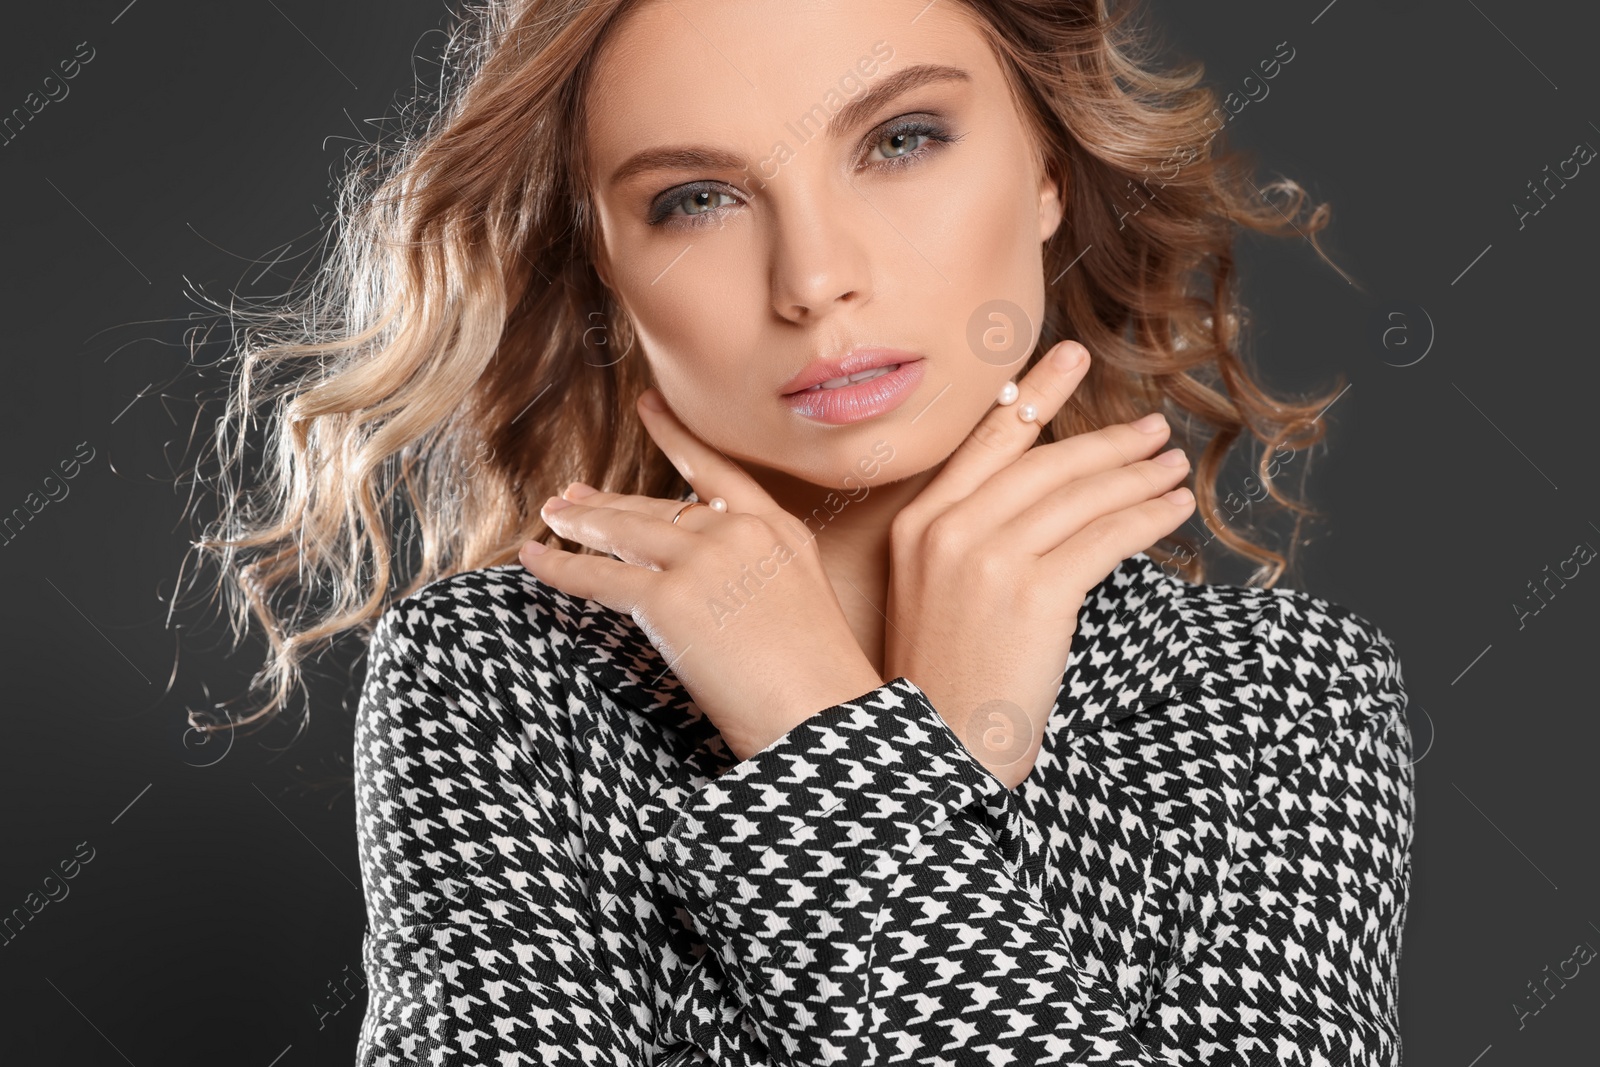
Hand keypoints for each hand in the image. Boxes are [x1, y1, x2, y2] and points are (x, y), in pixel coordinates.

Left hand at [518, 388, 883, 761]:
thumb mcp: (802, 606)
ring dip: (580, 523)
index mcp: (782, 531)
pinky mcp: (669, 598)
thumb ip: (758, 578)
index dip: (676, 438)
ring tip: (550, 517)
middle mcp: (742, 532)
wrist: (825, 717)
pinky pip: (599, 578)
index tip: (648, 408)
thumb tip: (712, 583)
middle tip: (573, 495)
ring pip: (625, 532)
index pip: (718, 472)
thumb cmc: (819, 685)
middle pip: (660, 505)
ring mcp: (703, 560)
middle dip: (611, 500)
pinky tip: (534, 561)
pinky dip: (560, 568)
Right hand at [883, 340, 1195, 788]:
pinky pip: (1106, 538)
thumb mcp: (933, 595)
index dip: (1035, 392)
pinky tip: (1171, 511)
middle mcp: (949, 530)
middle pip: (1046, 463)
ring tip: (1172, 468)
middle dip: (1109, 442)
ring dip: (1138, 477)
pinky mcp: (1035, 595)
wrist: (934, 750)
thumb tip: (1043, 502)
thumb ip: (969, 541)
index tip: (1070, 355)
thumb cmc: (941, 681)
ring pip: (1082, 497)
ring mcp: (989, 560)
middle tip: (1152, 432)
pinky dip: (1147, 519)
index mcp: (918, 525)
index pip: (987, 441)